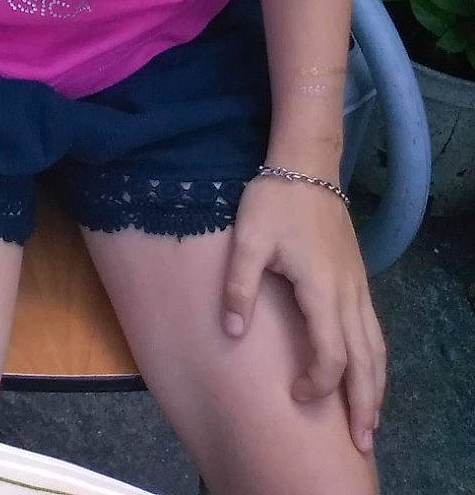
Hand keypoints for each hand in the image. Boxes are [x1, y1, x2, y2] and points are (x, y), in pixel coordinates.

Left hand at [222, 174, 384, 455]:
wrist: (306, 165)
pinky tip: (369, 373)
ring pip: (377, 347)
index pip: (330, 353)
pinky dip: (376, 361)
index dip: (317, 383)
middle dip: (365, 405)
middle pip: (366, 361)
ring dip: (376, 387)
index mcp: (322, 289)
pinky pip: (374, 331)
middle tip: (362, 445)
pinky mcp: (358, 279)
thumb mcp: (247, 239)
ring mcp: (358, 286)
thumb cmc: (273, 201)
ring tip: (371, 422)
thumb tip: (233, 334)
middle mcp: (348, 294)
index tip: (295, 396)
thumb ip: (240, 286)